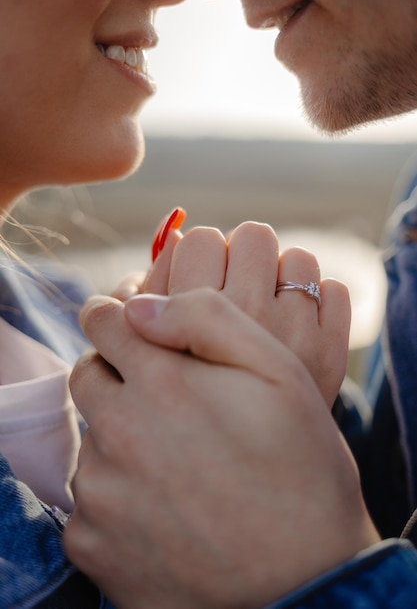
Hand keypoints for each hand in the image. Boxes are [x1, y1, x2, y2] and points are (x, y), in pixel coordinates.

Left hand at [65, 290, 377, 608]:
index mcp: (163, 383)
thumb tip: (138, 305)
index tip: (130, 328)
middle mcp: (120, 434)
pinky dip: (115, 492)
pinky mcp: (92, 544)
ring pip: (89, 438)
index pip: (101, 321)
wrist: (305, 578)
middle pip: (88, 376)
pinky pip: (87, 499)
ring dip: (119, 435)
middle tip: (164, 397)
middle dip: (116, 372)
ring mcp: (101, 495)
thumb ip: (207, 318)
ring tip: (175, 459)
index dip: (116, 316)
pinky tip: (164, 505)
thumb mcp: (279, 371)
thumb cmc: (300, 468)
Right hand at [121, 218, 350, 406]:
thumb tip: (173, 234)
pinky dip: (316, 305)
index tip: (196, 281)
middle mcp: (243, 323)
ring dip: (280, 279)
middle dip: (239, 257)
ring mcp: (294, 337)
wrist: (243, 476)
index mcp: (189, 322)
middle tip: (233, 288)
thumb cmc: (185, 398)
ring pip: (297, 258)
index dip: (195, 256)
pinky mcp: (331, 352)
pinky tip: (294, 330)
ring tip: (264, 311)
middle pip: (252, 235)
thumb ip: (151, 290)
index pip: (197, 239)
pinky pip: (333, 291)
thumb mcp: (148, 350)